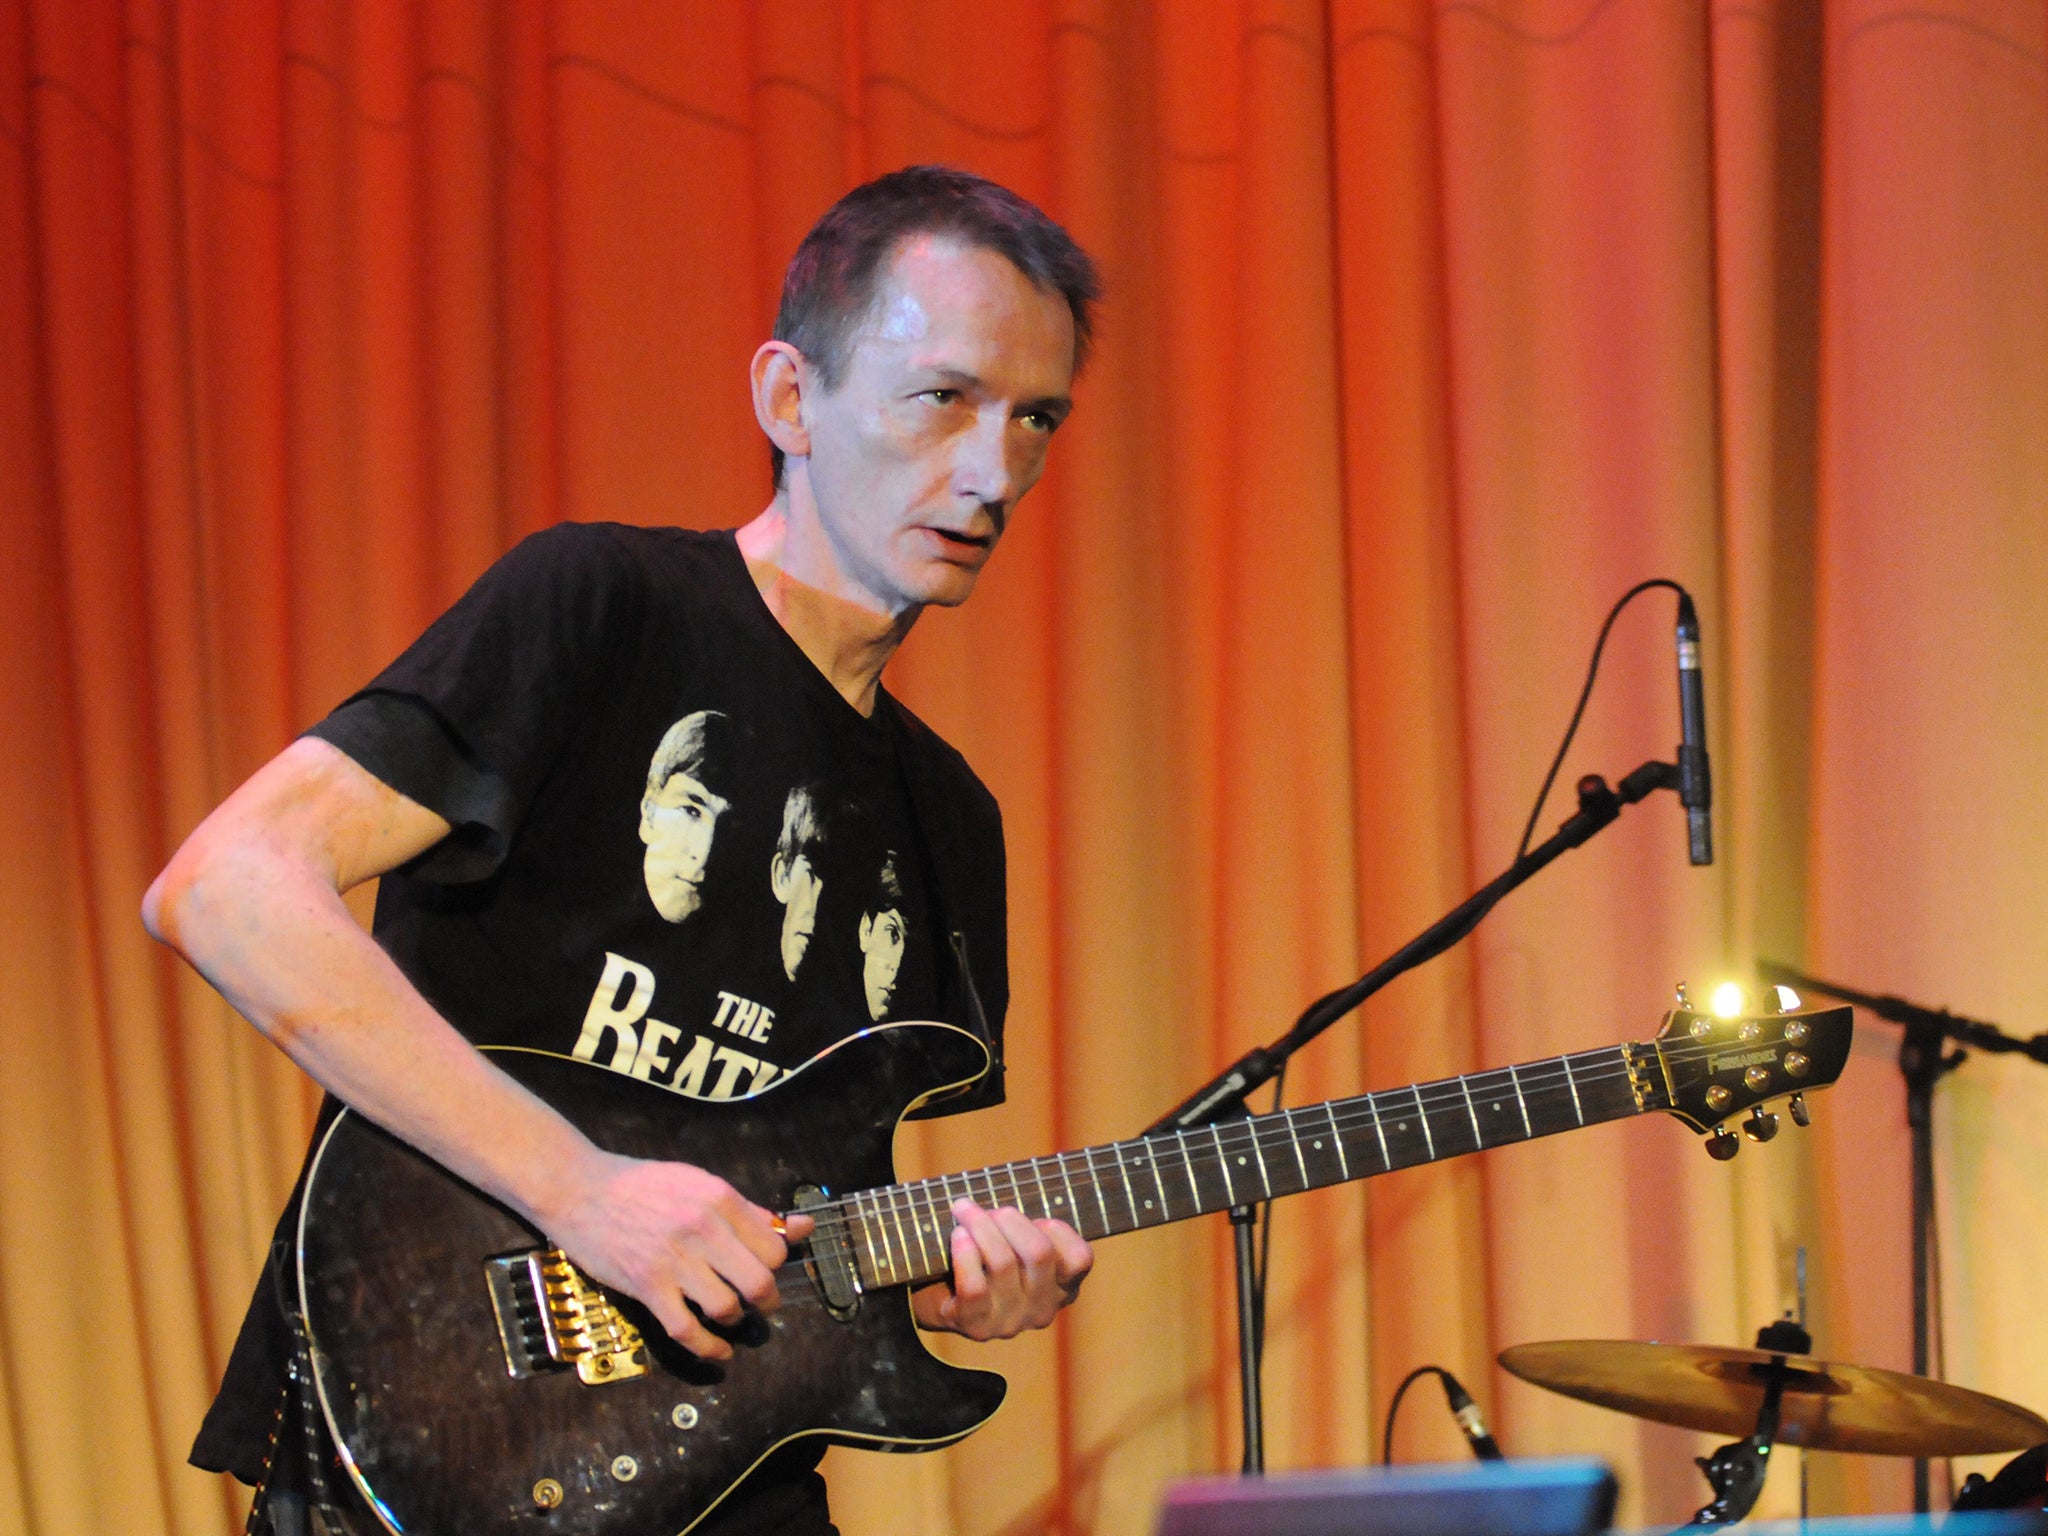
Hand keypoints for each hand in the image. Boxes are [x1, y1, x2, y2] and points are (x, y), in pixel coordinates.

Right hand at [544, 1151, 813, 1360]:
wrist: (580, 1189)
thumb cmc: (641, 1186)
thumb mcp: (699, 1184)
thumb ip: (749, 1211)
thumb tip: (802, 1226)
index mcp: (719, 1198)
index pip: (773, 1246)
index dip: (774, 1264)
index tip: (764, 1269)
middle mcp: (702, 1228)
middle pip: (760, 1281)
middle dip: (767, 1299)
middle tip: (763, 1302)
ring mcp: (673, 1260)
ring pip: (727, 1307)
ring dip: (736, 1320)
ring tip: (732, 1316)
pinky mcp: (646, 1286)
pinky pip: (687, 1330)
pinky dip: (709, 1348)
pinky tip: (718, 1351)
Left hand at [911, 1198, 1091, 1339]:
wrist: (940, 1295)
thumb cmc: (985, 1255)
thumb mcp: (1017, 1240)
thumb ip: (1029, 1223)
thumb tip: (1013, 1203)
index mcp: (1062, 1289)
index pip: (1080, 1258)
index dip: (1057, 1229)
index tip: (1034, 1217)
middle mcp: (1042, 1310)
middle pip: (1039, 1253)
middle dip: (1011, 1219)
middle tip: (990, 1209)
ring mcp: (1010, 1322)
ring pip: (1002, 1262)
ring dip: (980, 1226)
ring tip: (963, 1212)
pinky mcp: (976, 1326)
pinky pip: (974, 1286)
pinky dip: (964, 1254)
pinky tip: (957, 1236)